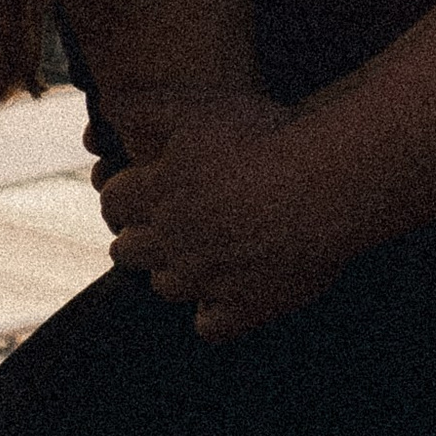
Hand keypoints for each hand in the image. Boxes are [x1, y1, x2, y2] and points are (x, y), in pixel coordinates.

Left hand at [99, 92, 345, 340]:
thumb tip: (109, 111)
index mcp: (158, 192)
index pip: (113, 202)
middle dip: (141, 234)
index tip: (141, 189)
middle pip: (128, 250)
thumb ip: (148, 110)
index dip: (124, 194)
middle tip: (171, 220)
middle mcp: (173, 240)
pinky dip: (213, 311)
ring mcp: (205, 279)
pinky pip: (209, 326)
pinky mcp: (242, 307)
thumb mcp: (201, 108)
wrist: (326, 182)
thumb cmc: (266, 137)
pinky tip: (228, 291)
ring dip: (176, 269)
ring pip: (164, 286)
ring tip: (203, 250)